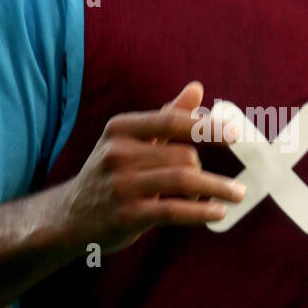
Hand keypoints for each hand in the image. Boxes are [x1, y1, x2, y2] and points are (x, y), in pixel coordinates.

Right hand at [61, 81, 245, 253]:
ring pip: (183, 180)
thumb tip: (197, 88)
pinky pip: (175, 210)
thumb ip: (166, 116)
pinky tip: (219, 212)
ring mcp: (121, 185)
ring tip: (237, 194)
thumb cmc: (110, 174)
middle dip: (205, 170)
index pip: (170, 120)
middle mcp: (117, 153)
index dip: (206, 126)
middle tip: (219, 183)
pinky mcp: (127, 216)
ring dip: (216, 188)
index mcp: (120, 129)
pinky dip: (202, 211)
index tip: (235, 133)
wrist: (70, 218)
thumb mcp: (130, 141)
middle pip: (183, 154)